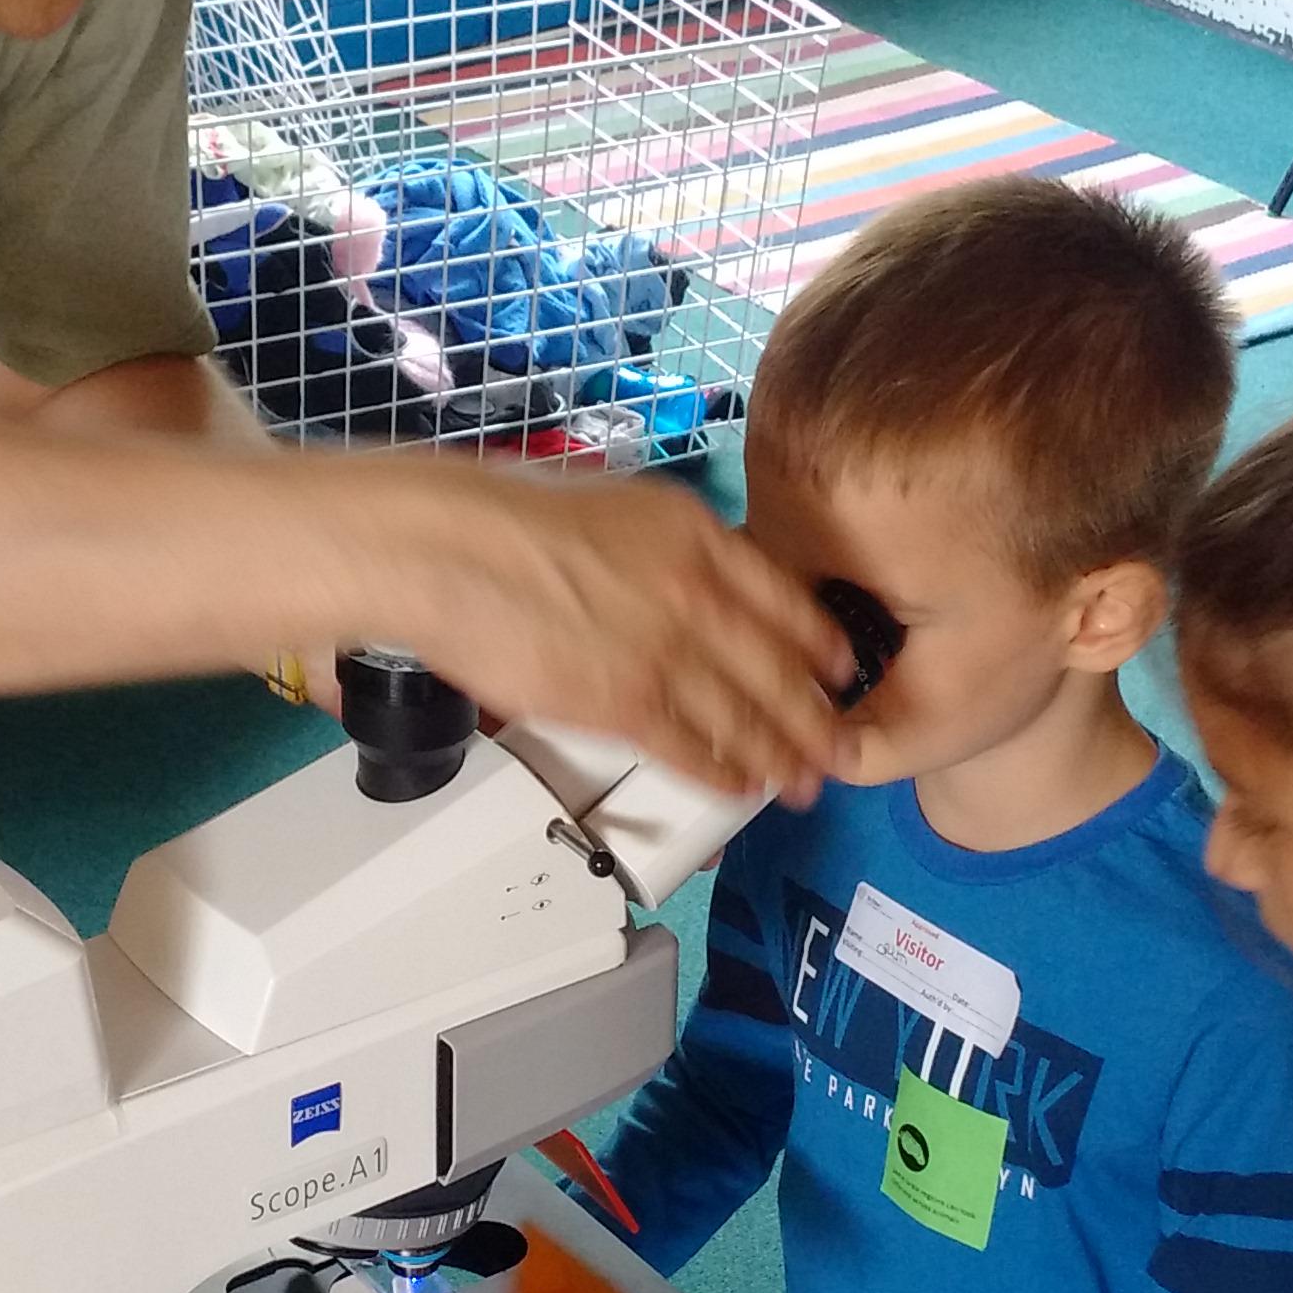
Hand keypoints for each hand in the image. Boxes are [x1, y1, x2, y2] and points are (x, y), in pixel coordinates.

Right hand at [376, 466, 851, 803]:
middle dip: (816, 718)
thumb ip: (671, 544)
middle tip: (840, 746)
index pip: (785, 599)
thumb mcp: (619, 503)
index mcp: (697, 537)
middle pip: (780, 669)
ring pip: (746, 719)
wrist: (453, 550)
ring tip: (802, 783)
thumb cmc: (509, 519)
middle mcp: (696, 595)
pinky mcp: (622, 705)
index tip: (840, 668)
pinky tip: (742, 788)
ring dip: (781, 757)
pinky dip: (723, 775)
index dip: (821, 643)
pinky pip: (691, 750)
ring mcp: (664, 653)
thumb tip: (695, 575)